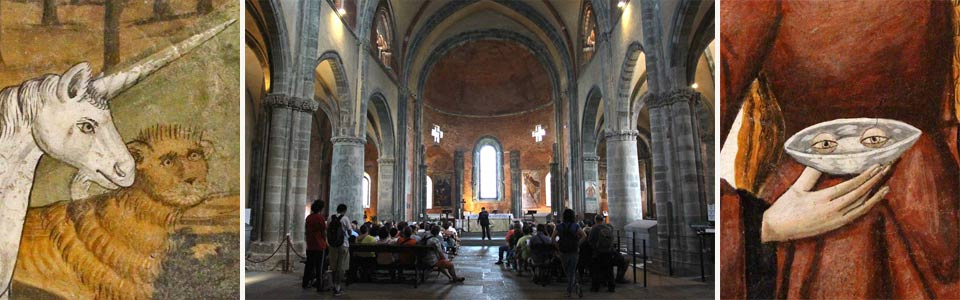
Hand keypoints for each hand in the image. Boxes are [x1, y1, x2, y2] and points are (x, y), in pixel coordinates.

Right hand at [761, 164, 890, 241]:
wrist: (776, 229)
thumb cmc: (784, 207)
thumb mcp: (796, 188)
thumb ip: (810, 174)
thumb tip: (820, 159)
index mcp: (822, 199)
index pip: (850, 185)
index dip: (865, 175)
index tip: (876, 165)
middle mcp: (832, 210)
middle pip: (860, 194)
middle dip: (875, 180)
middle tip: (887, 168)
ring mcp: (835, 220)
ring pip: (861, 206)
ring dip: (875, 195)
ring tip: (886, 185)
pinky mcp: (835, 226)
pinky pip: (855, 215)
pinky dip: (866, 207)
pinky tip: (873, 200)